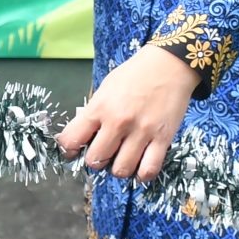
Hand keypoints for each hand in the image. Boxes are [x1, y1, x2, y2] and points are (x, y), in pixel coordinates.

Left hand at [59, 45, 194, 181]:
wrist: (169, 64)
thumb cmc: (135, 75)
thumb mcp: (106, 88)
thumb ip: (93, 113)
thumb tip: (81, 137)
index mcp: (100, 107)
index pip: (71, 140)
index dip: (68, 149)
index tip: (73, 150)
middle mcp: (118, 122)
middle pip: (95, 160)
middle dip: (96, 161)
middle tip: (103, 153)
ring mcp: (141, 132)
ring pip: (121, 170)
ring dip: (119, 168)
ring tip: (123, 158)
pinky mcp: (162, 138)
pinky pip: (148, 170)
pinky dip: (142, 174)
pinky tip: (141, 165)